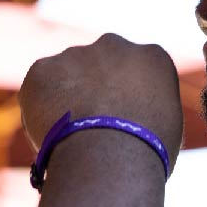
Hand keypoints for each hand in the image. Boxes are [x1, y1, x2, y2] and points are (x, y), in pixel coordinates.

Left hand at [20, 33, 183, 167]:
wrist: (108, 161)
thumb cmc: (146, 155)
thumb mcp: (167, 126)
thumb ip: (152, 108)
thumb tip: (138, 118)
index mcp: (152, 56)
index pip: (139, 70)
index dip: (128, 95)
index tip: (121, 117)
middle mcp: (115, 45)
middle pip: (100, 63)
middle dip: (95, 86)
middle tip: (90, 122)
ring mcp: (76, 54)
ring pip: (67, 75)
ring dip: (67, 96)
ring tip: (69, 135)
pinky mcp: (42, 68)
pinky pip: (39, 88)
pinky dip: (40, 108)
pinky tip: (51, 134)